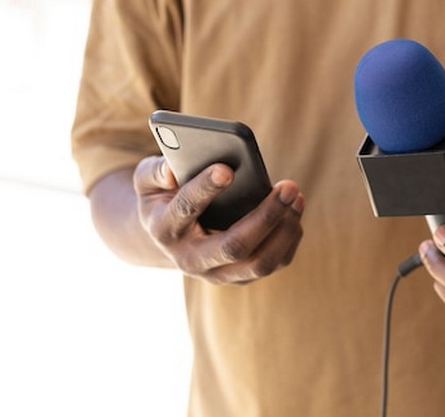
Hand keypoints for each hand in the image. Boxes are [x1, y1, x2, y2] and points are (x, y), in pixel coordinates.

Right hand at [134, 156, 303, 284]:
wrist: (169, 236)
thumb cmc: (163, 196)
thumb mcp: (148, 179)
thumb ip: (155, 171)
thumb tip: (173, 170)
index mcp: (164, 229)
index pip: (185, 210)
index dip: (205, 189)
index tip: (227, 168)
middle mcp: (190, 259)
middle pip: (234, 246)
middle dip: (266, 216)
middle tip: (288, 186)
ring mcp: (217, 273)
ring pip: (260, 263)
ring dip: (285, 229)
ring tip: (296, 196)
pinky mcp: (240, 276)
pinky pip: (274, 263)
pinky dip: (290, 237)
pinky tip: (295, 210)